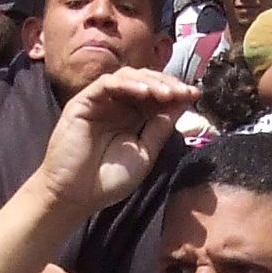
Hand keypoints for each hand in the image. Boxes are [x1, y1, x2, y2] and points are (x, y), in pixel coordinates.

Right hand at [28, 68, 195, 217]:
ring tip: (167, 93)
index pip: (156, 95)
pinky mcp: (83, 101)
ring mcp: (100, 101)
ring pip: (127, 76)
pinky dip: (127, 84)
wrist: (76, 196)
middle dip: (167, 84)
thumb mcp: (145, 153)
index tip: (195, 94)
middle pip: (145, 80)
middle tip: (184, 92)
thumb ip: (160, 127)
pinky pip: (106, 84)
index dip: (176, 92)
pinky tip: (144, 93)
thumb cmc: (108, 180)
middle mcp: (118, 105)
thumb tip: (182, 104)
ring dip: (151, 81)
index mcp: (134, 117)